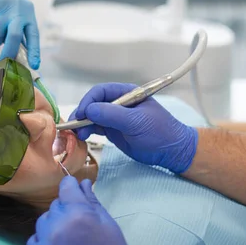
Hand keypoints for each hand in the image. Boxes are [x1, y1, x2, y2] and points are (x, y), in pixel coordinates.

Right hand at [0, 0, 39, 68]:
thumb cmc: (4, 13)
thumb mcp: (15, 21)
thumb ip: (20, 38)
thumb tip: (21, 62)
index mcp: (28, 14)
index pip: (34, 35)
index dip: (34, 51)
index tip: (34, 66)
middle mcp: (18, 9)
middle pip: (14, 35)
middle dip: (9, 51)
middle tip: (4, 61)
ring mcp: (3, 6)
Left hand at [27, 177, 130, 244]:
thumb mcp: (109, 227)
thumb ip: (93, 203)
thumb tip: (84, 183)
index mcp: (78, 213)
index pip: (66, 187)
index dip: (72, 187)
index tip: (75, 191)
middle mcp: (57, 224)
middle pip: (56, 204)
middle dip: (66, 209)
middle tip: (80, 224)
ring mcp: (45, 241)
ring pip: (43, 220)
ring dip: (54, 224)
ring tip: (70, 237)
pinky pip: (35, 239)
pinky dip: (44, 240)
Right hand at [71, 83, 197, 173]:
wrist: (172, 151)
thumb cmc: (159, 132)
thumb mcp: (136, 122)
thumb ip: (112, 115)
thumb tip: (89, 110)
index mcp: (126, 93)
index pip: (100, 92)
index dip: (88, 101)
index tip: (81, 114)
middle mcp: (119, 103)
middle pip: (93, 103)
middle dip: (82, 113)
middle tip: (73, 126)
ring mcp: (116, 117)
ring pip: (92, 116)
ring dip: (82, 123)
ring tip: (77, 134)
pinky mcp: (114, 130)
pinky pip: (96, 127)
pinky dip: (87, 131)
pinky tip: (82, 137)